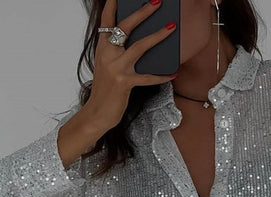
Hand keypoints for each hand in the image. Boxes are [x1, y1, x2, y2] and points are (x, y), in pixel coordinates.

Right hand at [83, 0, 176, 131]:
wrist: (97, 113)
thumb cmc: (106, 90)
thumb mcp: (108, 67)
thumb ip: (119, 53)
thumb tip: (142, 42)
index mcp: (102, 48)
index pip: (107, 21)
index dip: (113, 5)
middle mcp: (107, 54)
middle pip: (126, 27)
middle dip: (143, 13)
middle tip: (157, 2)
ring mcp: (116, 68)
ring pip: (139, 47)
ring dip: (157, 36)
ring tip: (171, 28)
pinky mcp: (124, 83)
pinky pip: (147, 77)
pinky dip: (161, 76)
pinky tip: (173, 73)